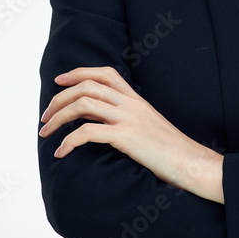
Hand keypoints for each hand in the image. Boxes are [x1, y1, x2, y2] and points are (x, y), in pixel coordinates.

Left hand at [38, 66, 223, 200]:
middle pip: (87, 86)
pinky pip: (87, 133)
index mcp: (137, 100)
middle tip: (45, 117)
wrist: (193, 164)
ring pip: (83, 104)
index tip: (60, 82)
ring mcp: (129, 119)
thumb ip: (128, 121)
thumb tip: (102, 123)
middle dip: (59, 99)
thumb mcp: (149, 129)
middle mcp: (132, 105)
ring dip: (58, 117)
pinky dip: (68, 141)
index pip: (105, 74)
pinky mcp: (127, 138)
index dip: (79, 73)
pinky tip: (61, 153)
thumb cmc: (172, 153)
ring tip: (45, 133)